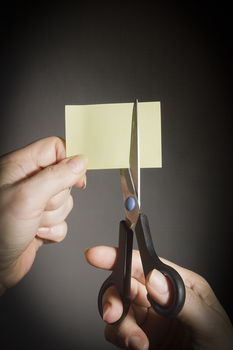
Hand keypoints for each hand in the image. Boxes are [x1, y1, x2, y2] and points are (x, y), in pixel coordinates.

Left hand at [0, 137, 86, 294]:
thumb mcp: (27, 197)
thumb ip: (56, 176)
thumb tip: (80, 162)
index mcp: (20, 166)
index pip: (55, 148)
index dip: (69, 160)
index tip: (74, 177)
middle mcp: (29, 182)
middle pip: (65, 177)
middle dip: (57, 198)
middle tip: (38, 207)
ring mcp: (35, 203)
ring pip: (66, 202)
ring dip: (53, 217)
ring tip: (33, 223)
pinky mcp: (41, 222)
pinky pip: (63, 222)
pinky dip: (53, 231)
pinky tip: (36, 234)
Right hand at [85, 246, 232, 349]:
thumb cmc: (221, 347)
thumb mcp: (208, 322)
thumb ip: (181, 300)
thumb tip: (154, 279)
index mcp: (178, 284)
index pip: (146, 263)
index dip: (120, 255)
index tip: (97, 255)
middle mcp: (159, 297)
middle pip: (125, 284)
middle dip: (114, 296)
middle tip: (112, 312)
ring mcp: (148, 318)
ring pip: (117, 308)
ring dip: (120, 324)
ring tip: (136, 341)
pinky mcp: (138, 338)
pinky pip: (116, 331)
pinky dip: (121, 338)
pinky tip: (139, 346)